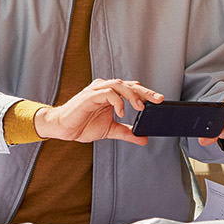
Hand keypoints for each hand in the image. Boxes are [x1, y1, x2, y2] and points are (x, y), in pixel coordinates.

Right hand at [33, 78, 160, 143]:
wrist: (64, 128)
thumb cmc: (83, 125)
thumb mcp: (110, 130)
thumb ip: (126, 132)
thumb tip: (143, 138)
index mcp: (110, 94)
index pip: (132, 89)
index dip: (146, 93)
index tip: (160, 101)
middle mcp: (105, 88)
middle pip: (129, 84)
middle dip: (145, 92)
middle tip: (158, 100)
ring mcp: (97, 90)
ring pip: (119, 85)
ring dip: (132, 95)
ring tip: (140, 107)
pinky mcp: (90, 95)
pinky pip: (107, 93)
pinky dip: (117, 102)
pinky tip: (121, 112)